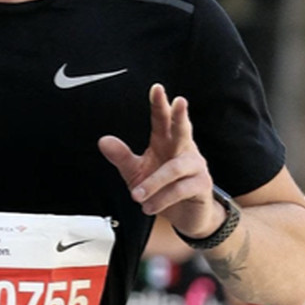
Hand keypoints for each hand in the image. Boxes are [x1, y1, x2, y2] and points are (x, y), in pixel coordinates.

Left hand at [99, 84, 225, 237]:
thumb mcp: (136, 173)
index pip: (163, 120)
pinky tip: (148, 207)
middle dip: (180, 116)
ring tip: (136, 195)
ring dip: (154, 182)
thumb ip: (122, 157)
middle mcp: (184, 150)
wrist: (185, 216)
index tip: (156, 88)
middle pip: (183, 130)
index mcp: (166, 142)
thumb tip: (103, 140)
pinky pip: (181, 189)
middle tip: (179, 101)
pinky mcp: (201, 186)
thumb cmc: (161, 189)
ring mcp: (196, 167)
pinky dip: (162, 199)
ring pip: (176, 168)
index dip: (160, 104)